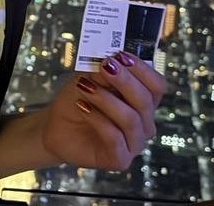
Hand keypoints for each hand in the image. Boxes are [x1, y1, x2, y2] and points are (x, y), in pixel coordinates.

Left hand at [40, 52, 166, 169]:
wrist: (56, 126)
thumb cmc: (78, 100)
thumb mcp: (90, 79)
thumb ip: (104, 72)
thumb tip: (115, 61)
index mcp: (142, 101)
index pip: (157, 85)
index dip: (142, 69)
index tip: (121, 55)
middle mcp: (144, 123)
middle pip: (146, 101)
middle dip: (125, 81)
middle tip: (105, 66)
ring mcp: (134, 142)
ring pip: (130, 119)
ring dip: (106, 99)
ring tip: (85, 87)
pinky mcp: (121, 159)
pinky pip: (115, 137)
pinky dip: (97, 118)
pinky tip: (82, 107)